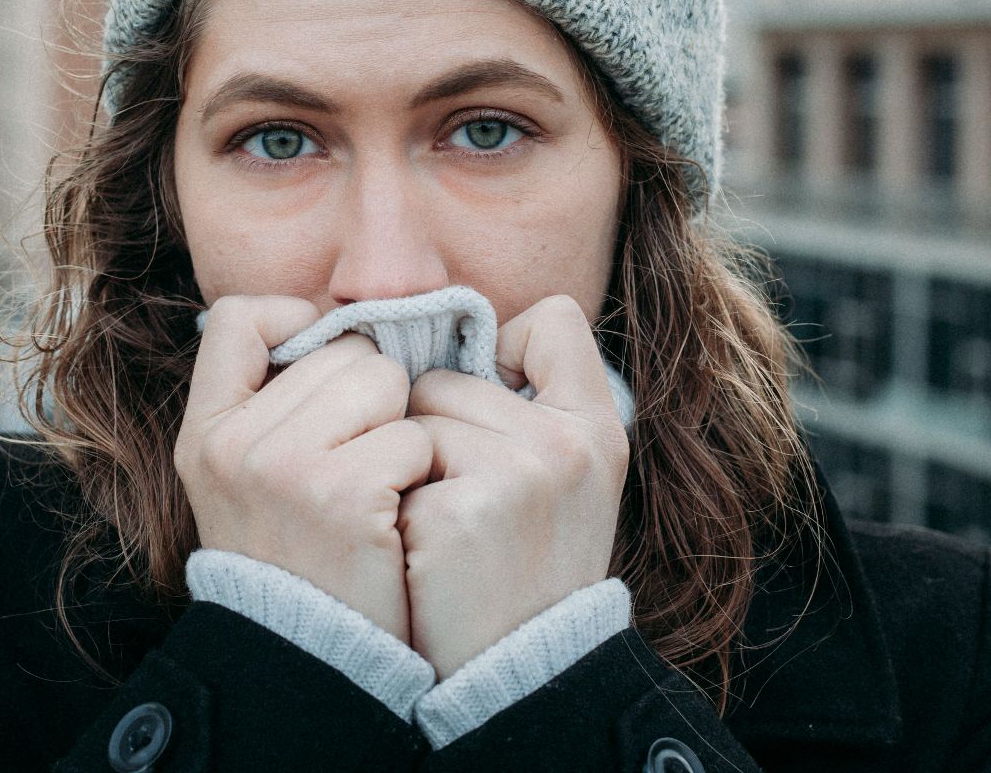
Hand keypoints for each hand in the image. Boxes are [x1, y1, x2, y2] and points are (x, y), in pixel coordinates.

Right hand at [174, 295, 434, 643]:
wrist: (314, 661)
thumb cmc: (300, 561)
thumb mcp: (248, 482)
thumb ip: (275, 406)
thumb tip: (342, 327)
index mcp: (206, 432)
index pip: (240, 318)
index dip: (296, 324)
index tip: (326, 369)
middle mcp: (235, 443)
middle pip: (343, 350)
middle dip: (372, 396)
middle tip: (361, 462)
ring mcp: (285, 466)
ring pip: (386, 382)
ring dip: (402, 430)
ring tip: (379, 488)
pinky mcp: (344, 494)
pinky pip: (415, 436)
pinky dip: (421, 474)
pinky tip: (397, 516)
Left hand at [397, 295, 629, 678]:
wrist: (518, 672)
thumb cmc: (526, 565)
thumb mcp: (565, 477)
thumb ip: (532, 403)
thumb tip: (452, 334)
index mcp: (599, 425)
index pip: (552, 319)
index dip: (505, 350)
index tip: (493, 406)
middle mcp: (567, 441)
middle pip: (448, 374)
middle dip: (433, 428)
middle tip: (461, 499)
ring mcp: (518, 473)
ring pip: (411, 417)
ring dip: (406, 466)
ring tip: (442, 527)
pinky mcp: (462, 510)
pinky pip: (391, 463)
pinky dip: (393, 506)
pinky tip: (424, 552)